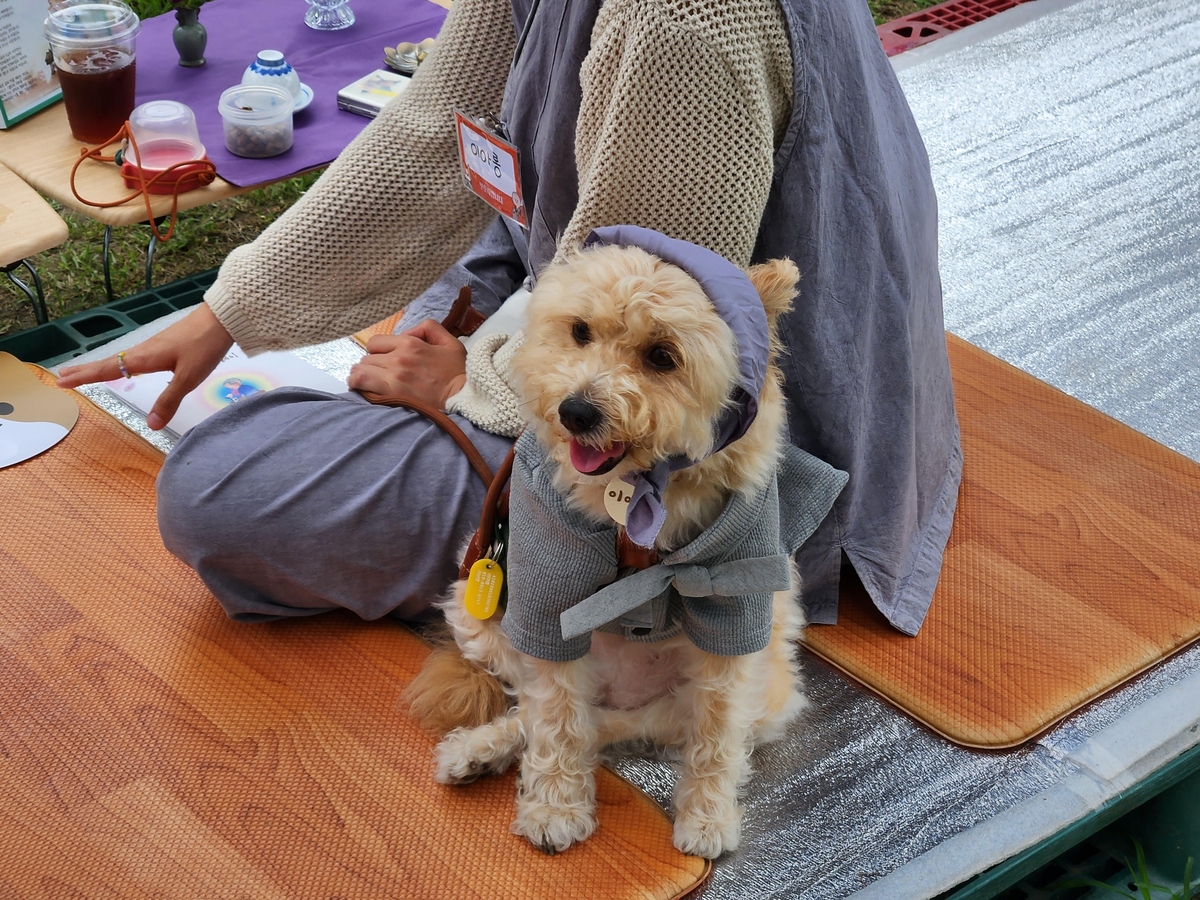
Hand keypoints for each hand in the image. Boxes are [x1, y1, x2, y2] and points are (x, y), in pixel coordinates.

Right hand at [56, 303, 233, 429]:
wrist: (220, 320)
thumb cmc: (204, 347)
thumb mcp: (188, 378)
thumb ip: (169, 401)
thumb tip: (150, 425)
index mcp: (143, 358)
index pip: (107, 370)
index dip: (84, 378)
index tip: (60, 382)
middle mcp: (142, 351)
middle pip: (108, 363)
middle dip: (84, 371)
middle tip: (60, 377)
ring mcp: (152, 346)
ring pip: (119, 359)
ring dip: (98, 366)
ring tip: (82, 373)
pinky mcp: (162, 345)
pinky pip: (131, 356)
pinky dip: (117, 362)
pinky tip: (122, 366)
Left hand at [349, 319, 467, 409]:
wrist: (464, 398)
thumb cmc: (458, 373)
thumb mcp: (450, 342)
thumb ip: (429, 328)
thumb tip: (407, 332)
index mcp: (411, 343)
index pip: (375, 342)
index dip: (377, 352)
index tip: (384, 361)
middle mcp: (399, 357)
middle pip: (367, 358)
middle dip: (372, 366)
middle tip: (380, 375)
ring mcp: (394, 375)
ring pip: (360, 369)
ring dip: (363, 376)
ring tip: (370, 383)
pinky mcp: (392, 393)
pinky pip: (361, 382)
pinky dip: (358, 385)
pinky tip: (363, 389)